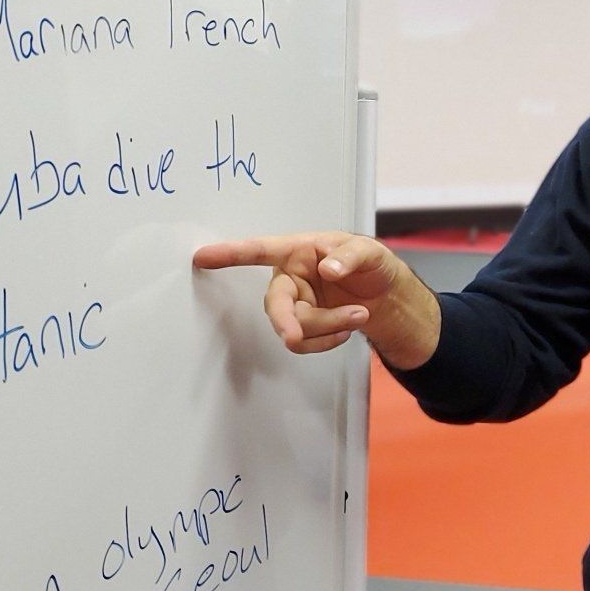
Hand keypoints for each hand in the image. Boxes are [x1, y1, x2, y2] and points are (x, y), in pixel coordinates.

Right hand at [193, 231, 440, 367]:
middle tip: (294, 337)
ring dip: (326, 327)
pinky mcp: (305, 325)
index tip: (203, 256)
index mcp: (299, 250)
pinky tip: (347, 328)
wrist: (386, 296)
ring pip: (295, 326)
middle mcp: (291, 277)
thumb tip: (326, 269)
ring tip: (359, 315)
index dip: (231, 253)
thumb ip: (350, 256)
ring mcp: (296, 303)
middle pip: (275, 303)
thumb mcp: (370, 252)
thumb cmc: (372, 264)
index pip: (260, 250)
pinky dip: (328, 340)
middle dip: (285, 321)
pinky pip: (305, 341)